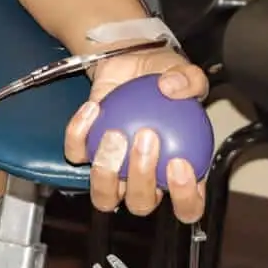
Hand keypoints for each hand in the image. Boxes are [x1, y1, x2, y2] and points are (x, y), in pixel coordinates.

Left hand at [64, 48, 210, 221]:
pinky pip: (77, 153)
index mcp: (178, 171)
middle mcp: (145, 178)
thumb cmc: (162, 77)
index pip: (188, 205)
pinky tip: (93, 109)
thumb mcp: (185, 72)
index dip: (185, 197)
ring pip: (104, 195)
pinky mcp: (85, 150)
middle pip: (141, 203)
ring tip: (115, 133)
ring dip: (106, 171)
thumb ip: (190, 80)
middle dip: (142, 178)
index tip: (179, 164)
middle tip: (146, 137)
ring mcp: (114, 170)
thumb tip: (173, 88)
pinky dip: (80, 133)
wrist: (130, 62)